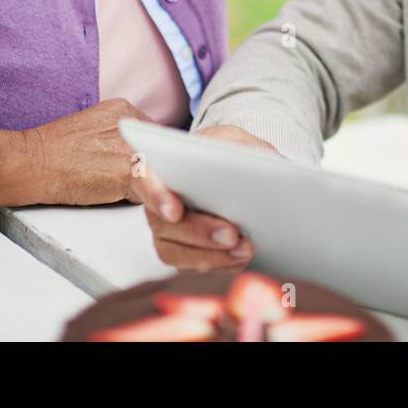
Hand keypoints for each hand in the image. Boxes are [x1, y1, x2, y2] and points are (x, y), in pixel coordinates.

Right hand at [0, 98, 151, 209]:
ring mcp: (130, 145)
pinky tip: (159, 208)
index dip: (153, 157)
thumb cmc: (55, 155)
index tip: (148, 169)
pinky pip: (153, 186)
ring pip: (160, 170)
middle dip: (157, 171)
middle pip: (162, 152)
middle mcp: (132, 122)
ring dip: (156, 187)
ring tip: (138, 195)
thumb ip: (122, 141)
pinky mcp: (126, 169)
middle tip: (137, 185)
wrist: (29, 162)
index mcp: (124, 110)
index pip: (155, 137)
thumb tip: (147, 160)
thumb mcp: (94, 134)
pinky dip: (158, 199)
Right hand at [133, 125, 278, 271]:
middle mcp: (156, 203)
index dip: (156, 196)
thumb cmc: (223, 152)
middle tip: (231, 234)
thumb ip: (241, 146)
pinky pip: (191, 268)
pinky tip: (242, 259)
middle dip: (199, 232)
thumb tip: (263, 159)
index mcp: (161, 167)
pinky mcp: (181, 253)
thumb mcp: (233, 139)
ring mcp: (166, 232)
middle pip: (163, 224)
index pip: (145, 178)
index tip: (175, 210)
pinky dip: (219, 266)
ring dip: (212, 256)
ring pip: (175, 253)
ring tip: (245, 249)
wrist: (227, 175)